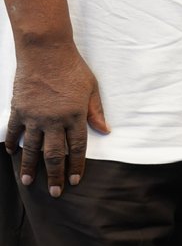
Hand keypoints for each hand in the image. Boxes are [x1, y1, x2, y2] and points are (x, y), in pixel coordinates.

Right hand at [6, 43, 109, 196]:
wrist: (46, 52)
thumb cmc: (73, 68)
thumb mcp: (92, 88)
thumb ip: (96, 111)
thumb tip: (105, 130)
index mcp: (75, 115)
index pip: (77, 148)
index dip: (77, 166)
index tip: (76, 181)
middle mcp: (54, 120)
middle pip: (54, 154)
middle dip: (55, 175)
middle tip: (55, 192)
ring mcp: (34, 116)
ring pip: (32, 148)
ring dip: (30, 167)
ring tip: (29, 182)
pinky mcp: (19, 110)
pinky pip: (13, 131)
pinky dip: (11, 143)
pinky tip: (12, 154)